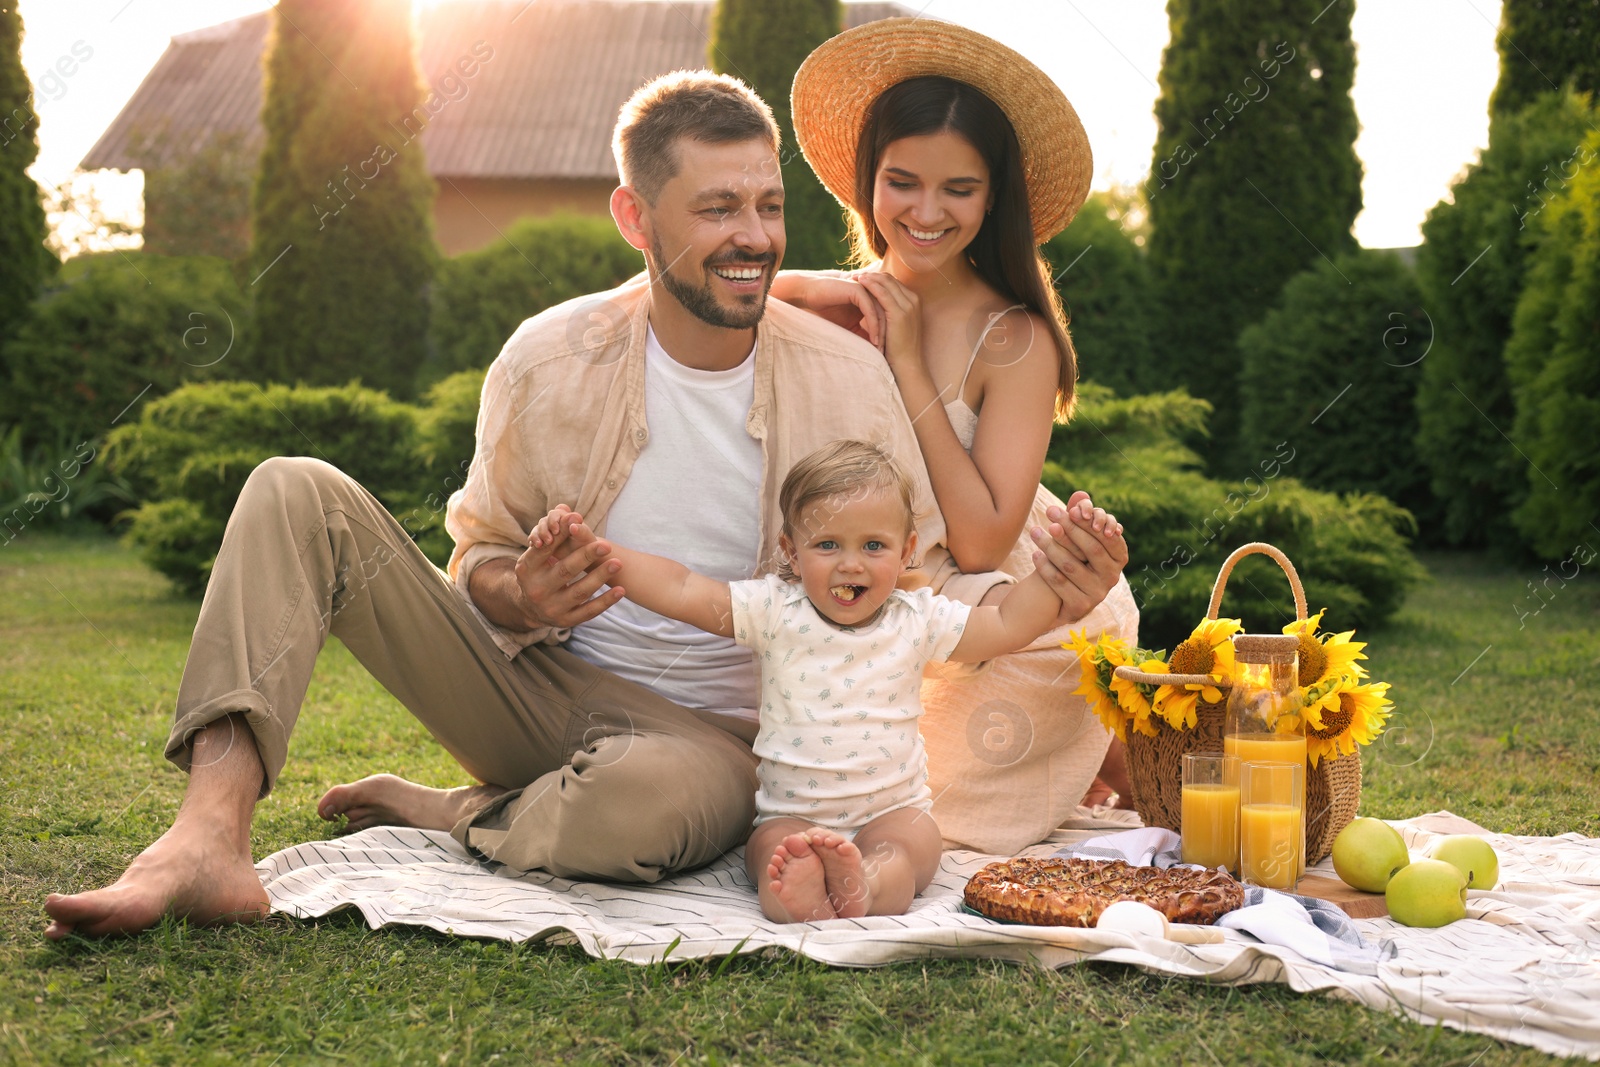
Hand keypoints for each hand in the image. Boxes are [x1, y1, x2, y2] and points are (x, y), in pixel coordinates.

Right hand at [512, 507, 622, 628]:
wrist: (528, 607)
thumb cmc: (538, 572)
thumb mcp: (537, 555)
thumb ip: (553, 535)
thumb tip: (569, 512)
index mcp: (527, 569)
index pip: (546, 550)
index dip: (562, 536)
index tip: (579, 521)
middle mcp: (537, 590)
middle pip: (565, 571)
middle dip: (586, 556)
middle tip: (606, 545)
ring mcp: (551, 608)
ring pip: (580, 592)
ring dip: (600, 577)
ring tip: (617, 563)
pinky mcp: (566, 621)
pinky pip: (589, 612)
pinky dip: (606, 601)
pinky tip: (621, 590)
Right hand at [784, 274, 885, 347]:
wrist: (809, 295)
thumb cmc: (825, 310)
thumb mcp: (847, 326)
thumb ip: (861, 333)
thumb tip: (873, 349)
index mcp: (870, 298)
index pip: (885, 317)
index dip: (885, 335)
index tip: (884, 353)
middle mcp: (870, 293)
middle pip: (886, 315)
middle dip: (886, 335)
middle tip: (885, 353)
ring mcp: (866, 290)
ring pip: (881, 313)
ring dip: (881, 332)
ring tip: (879, 349)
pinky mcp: (859, 290)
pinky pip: (870, 310)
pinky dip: (873, 325)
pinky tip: (873, 339)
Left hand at [854, 272, 923, 376]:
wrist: (907, 365)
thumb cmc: (897, 350)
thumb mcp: (893, 326)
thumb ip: (887, 313)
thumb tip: (871, 306)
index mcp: (913, 301)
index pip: (893, 282)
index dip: (876, 278)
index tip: (861, 278)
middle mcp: (913, 300)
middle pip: (889, 279)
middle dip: (871, 275)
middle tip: (854, 274)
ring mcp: (908, 305)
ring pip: (886, 282)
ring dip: (869, 277)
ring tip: (853, 276)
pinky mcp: (900, 313)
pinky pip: (883, 293)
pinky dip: (870, 285)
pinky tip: (859, 283)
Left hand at [1030, 491, 1128, 624]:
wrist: (1060, 597)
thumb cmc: (1073, 558)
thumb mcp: (1078, 538)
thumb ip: (1080, 517)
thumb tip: (1079, 494)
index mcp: (1118, 557)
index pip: (1106, 536)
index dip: (1088, 522)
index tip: (1070, 508)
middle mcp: (1112, 577)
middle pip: (1091, 549)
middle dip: (1069, 529)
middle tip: (1050, 512)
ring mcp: (1098, 594)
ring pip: (1071, 566)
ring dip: (1051, 546)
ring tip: (1035, 531)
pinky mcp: (1081, 606)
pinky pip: (1060, 584)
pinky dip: (1045, 568)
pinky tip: (1035, 554)